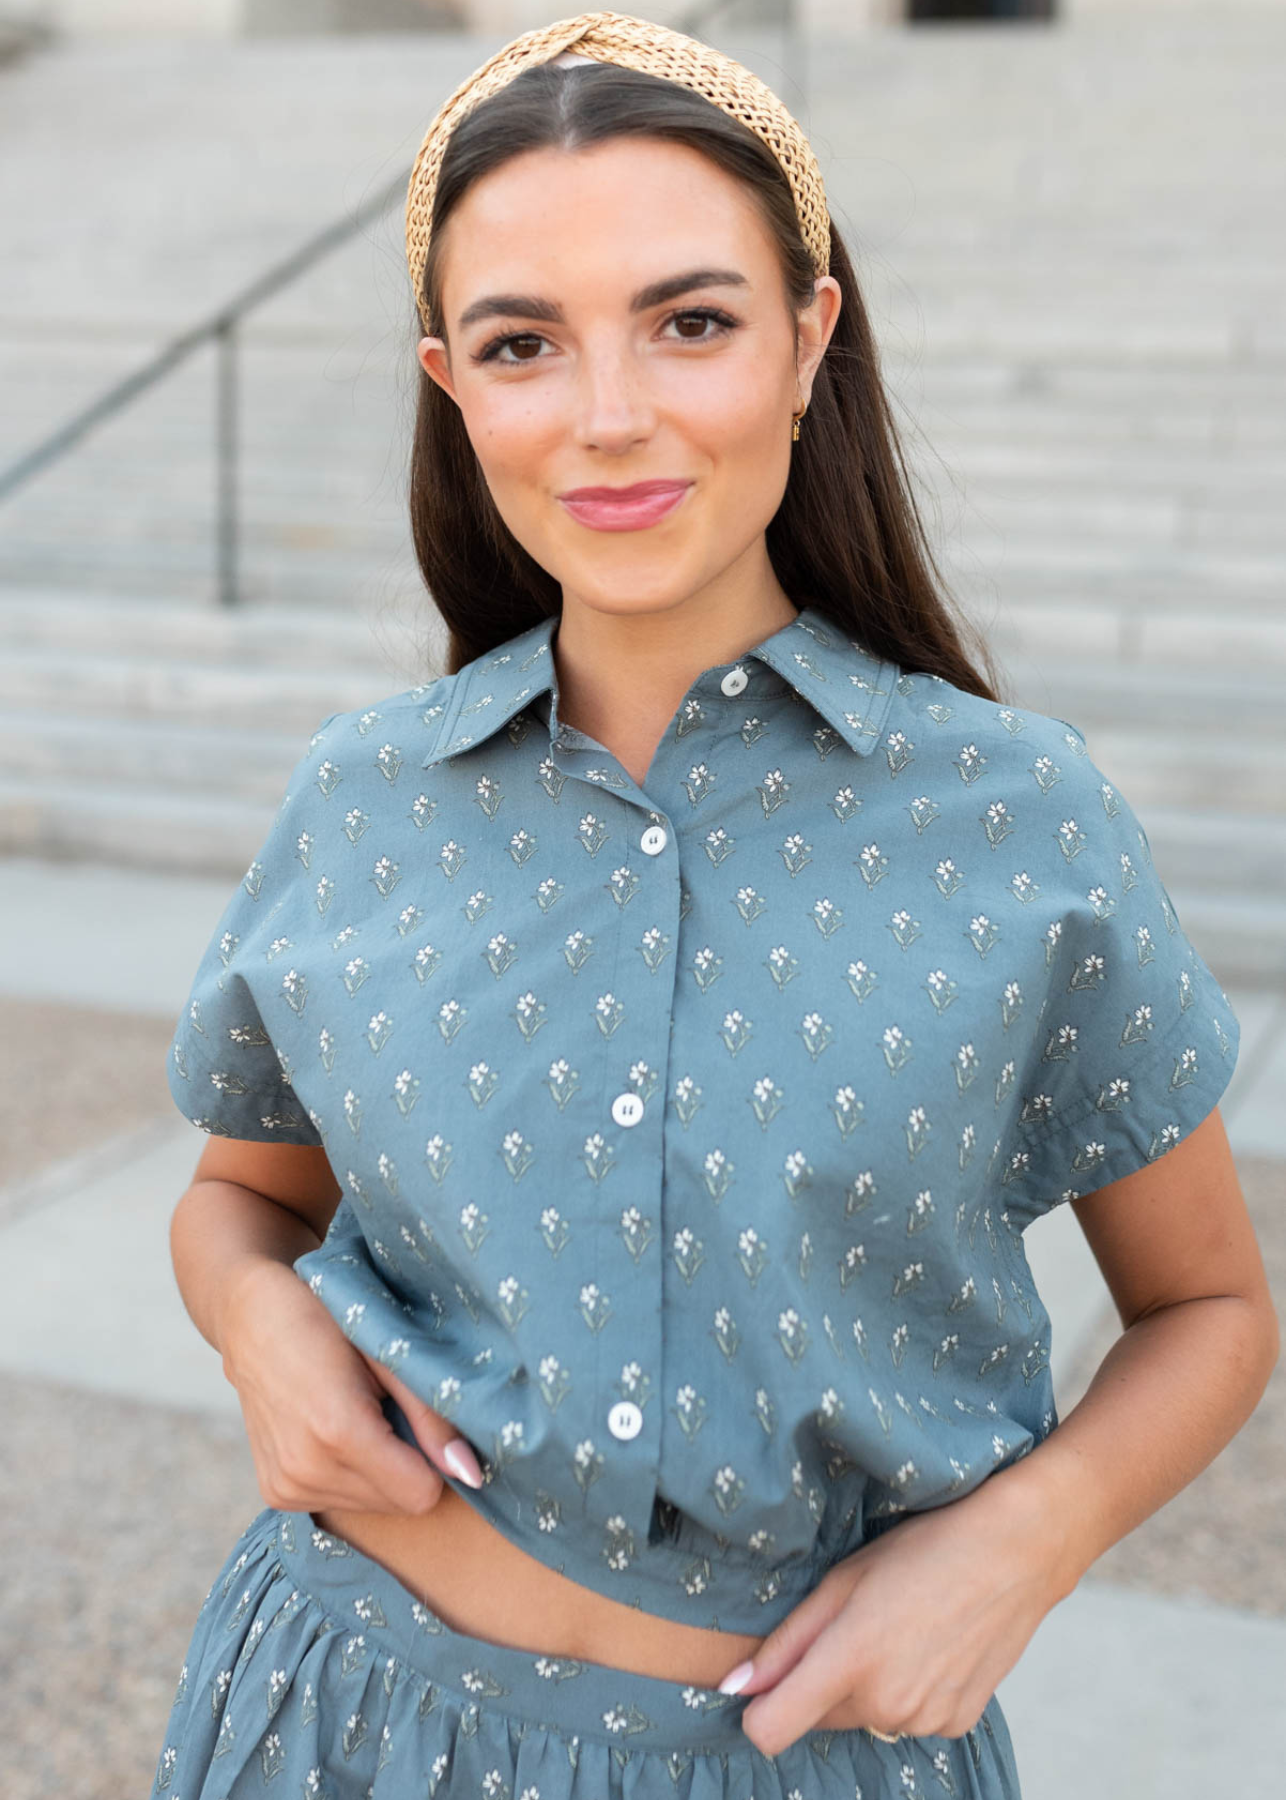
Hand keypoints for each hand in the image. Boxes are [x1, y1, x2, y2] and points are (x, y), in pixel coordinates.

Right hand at [219, 1257, 485, 1515]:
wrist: (252, 1318)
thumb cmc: (327, 1318)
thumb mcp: (387, 1351)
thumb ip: (432, 1415)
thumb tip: (469, 1471)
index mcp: (337, 1432)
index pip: (420, 1494)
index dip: (434, 1460)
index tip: (422, 1421)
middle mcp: (306, 1471)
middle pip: (397, 1503)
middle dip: (406, 1463)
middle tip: (386, 1409)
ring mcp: (285, 1486)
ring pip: (370, 1506)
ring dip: (378, 1470)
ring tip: (358, 1414)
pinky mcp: (275, 1492)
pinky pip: (339, 1502)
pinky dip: (349, 1472)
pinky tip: (332, 1430)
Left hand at [723, 1475, 1072, 1759]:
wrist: (1016, 1550)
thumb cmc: (923, 1548)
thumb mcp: (843, 1578)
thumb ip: (786, 1642)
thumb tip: (735, 1686)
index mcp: (850, 1662)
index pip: (770, 1730)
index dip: (758, 1708)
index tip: (767, 1679)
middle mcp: (886, 1705)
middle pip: (818, 1718)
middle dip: (821, 1682)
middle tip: (856, 1622)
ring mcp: (925, 1721)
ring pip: (863, 1717)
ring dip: (866, 1686)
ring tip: (899, 1627)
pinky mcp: (955, 1724)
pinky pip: (906, 1719)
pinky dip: (907, 1691)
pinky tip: (930, 1646)